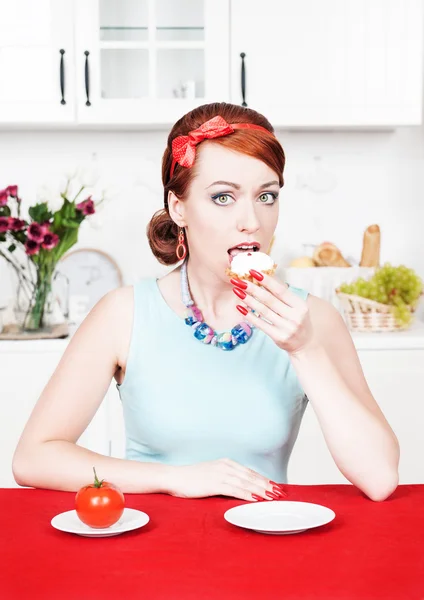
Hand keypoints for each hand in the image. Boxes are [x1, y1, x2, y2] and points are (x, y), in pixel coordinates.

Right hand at [166, 458, 286, 501]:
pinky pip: (234, 490)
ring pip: (246, 483)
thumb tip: (241, 488)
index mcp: (226, 463)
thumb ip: (226, 479)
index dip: (264, 479)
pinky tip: (255, 499)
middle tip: (280, 493)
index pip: (250, 472)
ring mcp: (220, 474)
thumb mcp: (212, 475)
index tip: (276, 486)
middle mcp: (226, 466)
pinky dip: (247, 494)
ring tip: (272, 497)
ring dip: (261, 490)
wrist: (175, 477)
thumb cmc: (192, 479)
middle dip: (267, 485)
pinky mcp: (214, 483)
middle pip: (251, 476)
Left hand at [231, 271, 315, 354]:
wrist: (305, 344)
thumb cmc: (297, 320)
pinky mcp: (279, 337)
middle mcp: (294, 316)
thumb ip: (282, 295)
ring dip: (248, 300)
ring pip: (263, 311)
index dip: (266, 280)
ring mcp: (287, 327)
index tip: (252, 271)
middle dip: (252, 288)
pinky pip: (261, 324)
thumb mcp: (296, 306)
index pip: (280, 290)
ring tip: (237, 292)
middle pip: (269, 299)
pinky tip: (240, 308)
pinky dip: (250, 315)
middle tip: (239, 281)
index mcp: (300, 305)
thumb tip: (264, 278)